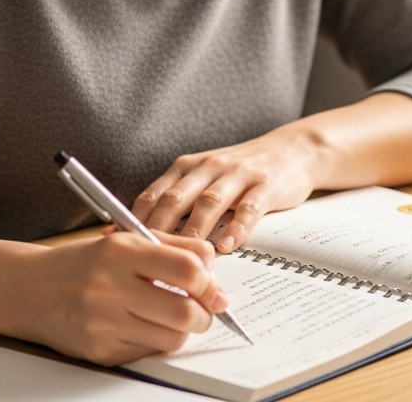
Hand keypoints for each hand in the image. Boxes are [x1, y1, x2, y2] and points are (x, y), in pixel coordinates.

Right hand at [19, 229, 227, 365]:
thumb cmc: (84, 263)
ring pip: (171, 337)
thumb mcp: (125, 239)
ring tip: (178, 318)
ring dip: (185, 330)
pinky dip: (158, 341)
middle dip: (205, 314)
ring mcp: (103, 323)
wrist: (30, 290)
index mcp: (121, 251)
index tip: (212, 287)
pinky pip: (148, 352)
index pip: (187, 269)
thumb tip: (213, 270)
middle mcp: (110, 287)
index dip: (209, 282)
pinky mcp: (99, 351)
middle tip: (205, 310)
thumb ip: (173, 247)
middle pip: (184, 310)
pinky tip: (148, 327)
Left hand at [132, 125, 328, 253]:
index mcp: (187, 167)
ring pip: (209, 203)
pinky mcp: (265, 185)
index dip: (134, 221)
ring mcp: (237, 175)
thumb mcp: (204, 178)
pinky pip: (248, 208)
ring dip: (195, 232)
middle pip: (176, 199)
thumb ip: (177, 201)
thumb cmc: (240, 172)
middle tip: (147, 261)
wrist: (292, 150)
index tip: (120, 248)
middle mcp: (208, 167)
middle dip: (158, 230)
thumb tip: (140, 237)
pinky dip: (237, 229)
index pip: (153, 194)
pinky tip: (228, 247)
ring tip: (186, 260)